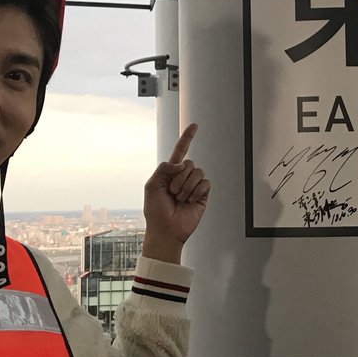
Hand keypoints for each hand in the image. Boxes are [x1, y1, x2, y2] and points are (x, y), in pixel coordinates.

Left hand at [142, 124, 209, 263]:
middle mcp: (183, 177)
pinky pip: (205, 183)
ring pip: (198, 172)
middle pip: (189, 163)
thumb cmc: (155, 210)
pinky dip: (196, 191)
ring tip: (180, 198)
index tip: (194, 126)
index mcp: (170, 172)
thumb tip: (181, 163)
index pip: (180, 151)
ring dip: (187, 186)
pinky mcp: (203, 194)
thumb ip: (163, 169)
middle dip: (179, 178)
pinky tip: (189, 201)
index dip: (187, 138)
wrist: (166, 230)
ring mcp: (194, 185)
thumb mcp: (151, 186)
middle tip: (173, 192)